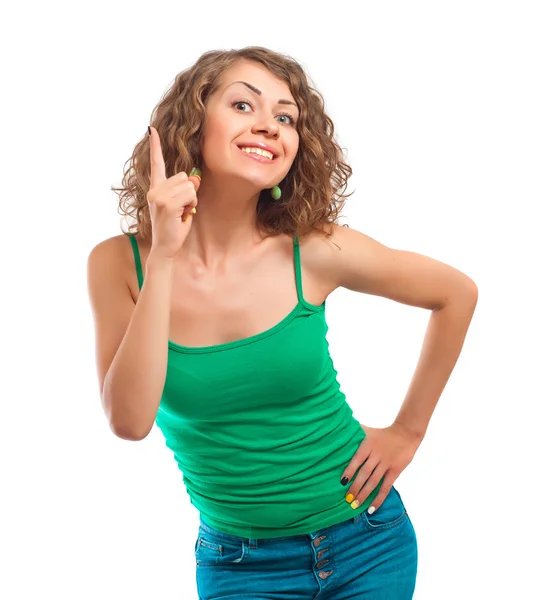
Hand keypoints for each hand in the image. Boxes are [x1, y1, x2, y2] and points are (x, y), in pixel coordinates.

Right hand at [147, 126, 199, 259]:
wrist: (165, 247)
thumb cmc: (174, 228)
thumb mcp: (182, 206)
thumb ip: (187, 190)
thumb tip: (195, 179)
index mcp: (155, 189)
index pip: (156, 164)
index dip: (155, 146)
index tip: (152, 129)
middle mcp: (154, 190)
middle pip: (184, 177)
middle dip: (189, 193)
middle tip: (181, 210)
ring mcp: (159, 196)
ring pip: (189, 186)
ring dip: (191, 200)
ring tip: (181, 214)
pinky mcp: (166, 204)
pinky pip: (190, 194)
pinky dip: (191, 205)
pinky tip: (181, 216)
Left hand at [341, 422, 421, 511]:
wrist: (405, 433)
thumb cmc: (382, 433)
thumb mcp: (368, 430)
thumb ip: (355, 431)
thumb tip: (340, 428)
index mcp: (368, 445)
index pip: (357, 460)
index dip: (349, 471)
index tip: (342, 482)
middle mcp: (376, 455)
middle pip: (364, 474)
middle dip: (355, 487)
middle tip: (347, 499)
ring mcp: (386, 464)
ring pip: (373, 482)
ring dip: (364, 494)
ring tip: (355, 505)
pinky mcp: (395, 471)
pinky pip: (386, 487)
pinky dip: (379, 498)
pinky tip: (372, 508)